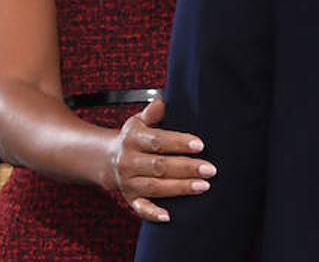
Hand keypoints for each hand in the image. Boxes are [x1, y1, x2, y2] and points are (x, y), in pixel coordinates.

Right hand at [107, 97, 214, 221]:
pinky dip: (153, 213)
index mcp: (133, 139)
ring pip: (155, 186)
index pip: (158, 141)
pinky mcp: (130, 198)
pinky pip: (140, 208)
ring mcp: (128, 182)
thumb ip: (152, 112)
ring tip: (203, 186)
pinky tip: (168, 216)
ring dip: (180, 188)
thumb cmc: (134, 138)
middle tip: (210, 169)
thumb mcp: (139, 120)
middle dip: (186, 168)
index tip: (200, 145)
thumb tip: (161, 102)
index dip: (179, 143)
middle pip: (159, 166)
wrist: (109, 159)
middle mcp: (129, 161)